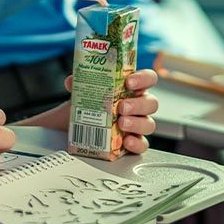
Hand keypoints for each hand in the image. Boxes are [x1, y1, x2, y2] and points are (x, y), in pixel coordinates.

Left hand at [24, 70, 158, 154]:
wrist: (74, 125)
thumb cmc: (87, 104)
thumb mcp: (81, 91)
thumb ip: (79, 83)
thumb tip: (71, 81)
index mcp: (131, 88)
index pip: (148, 79)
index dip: (143, 79)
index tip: (129, 82)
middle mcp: (137, 106)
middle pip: (151, 103)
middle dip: (138, 104)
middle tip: (121, 107)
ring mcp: (137, 124)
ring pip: (149, 124)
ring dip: (137, 123)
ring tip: (121, 123)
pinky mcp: (133, 142)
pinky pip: (142, 144)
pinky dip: (136, 143)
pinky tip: (127, 141)